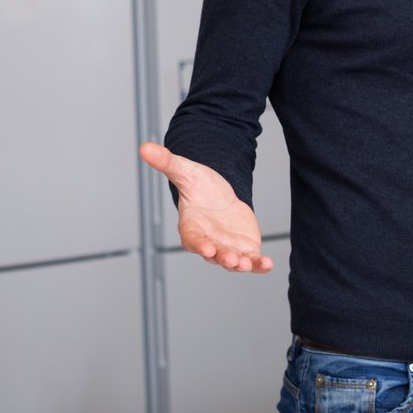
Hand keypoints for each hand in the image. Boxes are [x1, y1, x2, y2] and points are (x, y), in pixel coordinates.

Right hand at [138, 142, 273, 272]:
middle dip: (222, 258)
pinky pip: (252, 260)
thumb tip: (144, 147)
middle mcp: (209, 242)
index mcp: (191, 227)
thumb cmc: (200, 186)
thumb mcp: (186, 171)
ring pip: (232, 261)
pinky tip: (268, 265)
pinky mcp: (244, 249)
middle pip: (214, 255)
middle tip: (231, 260)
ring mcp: (227, 248)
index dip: (198, 245)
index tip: (205, 248)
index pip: (192, 239)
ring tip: (248, 265)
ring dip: (240, 265)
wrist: (221, 195)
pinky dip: (259, 265)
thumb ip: (167, 163)